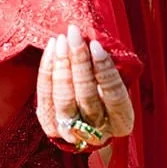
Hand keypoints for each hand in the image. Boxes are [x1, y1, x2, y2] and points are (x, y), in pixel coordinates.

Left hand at [36, 23, 134, 148]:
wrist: (85, 122)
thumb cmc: (106, 95)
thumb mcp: (116, 85)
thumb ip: (109, 70)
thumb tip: (95, 42)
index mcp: (121, 122)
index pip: (115, 97)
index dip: (105, 71)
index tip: (96, 45)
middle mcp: (97, 132)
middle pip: (87, 96)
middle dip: (80, 61)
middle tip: (75, 35)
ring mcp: (71, 133)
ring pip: (64, 98)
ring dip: (62, 64)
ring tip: (62, 39)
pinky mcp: (50, 126)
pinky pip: (45, 96)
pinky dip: (46, 70)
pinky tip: (52, 48)